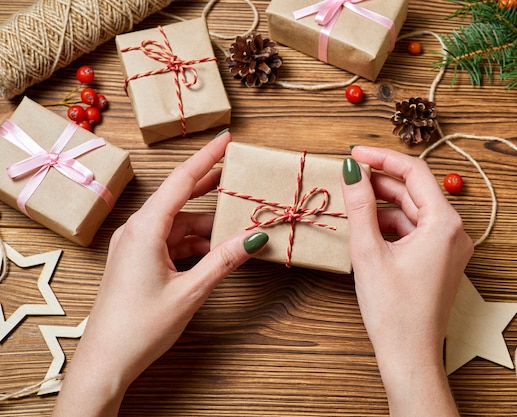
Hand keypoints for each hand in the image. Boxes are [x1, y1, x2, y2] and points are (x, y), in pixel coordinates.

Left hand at [53, 131, 268, 416]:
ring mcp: (135, 246)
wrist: (106, 360)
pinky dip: (193, 243)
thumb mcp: (190, 292)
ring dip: (206, 226)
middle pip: (179, 198)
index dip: (207, 157)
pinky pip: (170, 241)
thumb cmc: (140, 327)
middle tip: (238, 177)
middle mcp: (136, 231)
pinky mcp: (136, 260)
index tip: (227, 138)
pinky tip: (214, 251)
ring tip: (236, 226)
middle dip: (210, 188)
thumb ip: (223, 260)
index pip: (181, 180)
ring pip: (178, 223)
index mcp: (145, 229)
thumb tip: (254, 236)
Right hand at [341, 146, 472, 416]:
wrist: (410, 356)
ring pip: (413, 211)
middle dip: (380, 182)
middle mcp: (454, 232)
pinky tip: (366, 228)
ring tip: (351, 204)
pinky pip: (415, 230)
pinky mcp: (440, 260)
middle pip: (414, 191)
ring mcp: (449, 247)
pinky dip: (391, 225)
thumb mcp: (368, 251)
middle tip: (347, 177)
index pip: (414, 171)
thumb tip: (351, 171)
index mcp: (444, 224)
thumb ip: (359, 206)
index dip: (381, 158)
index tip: (354, 153)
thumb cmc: (393, 310)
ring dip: (383, 205)